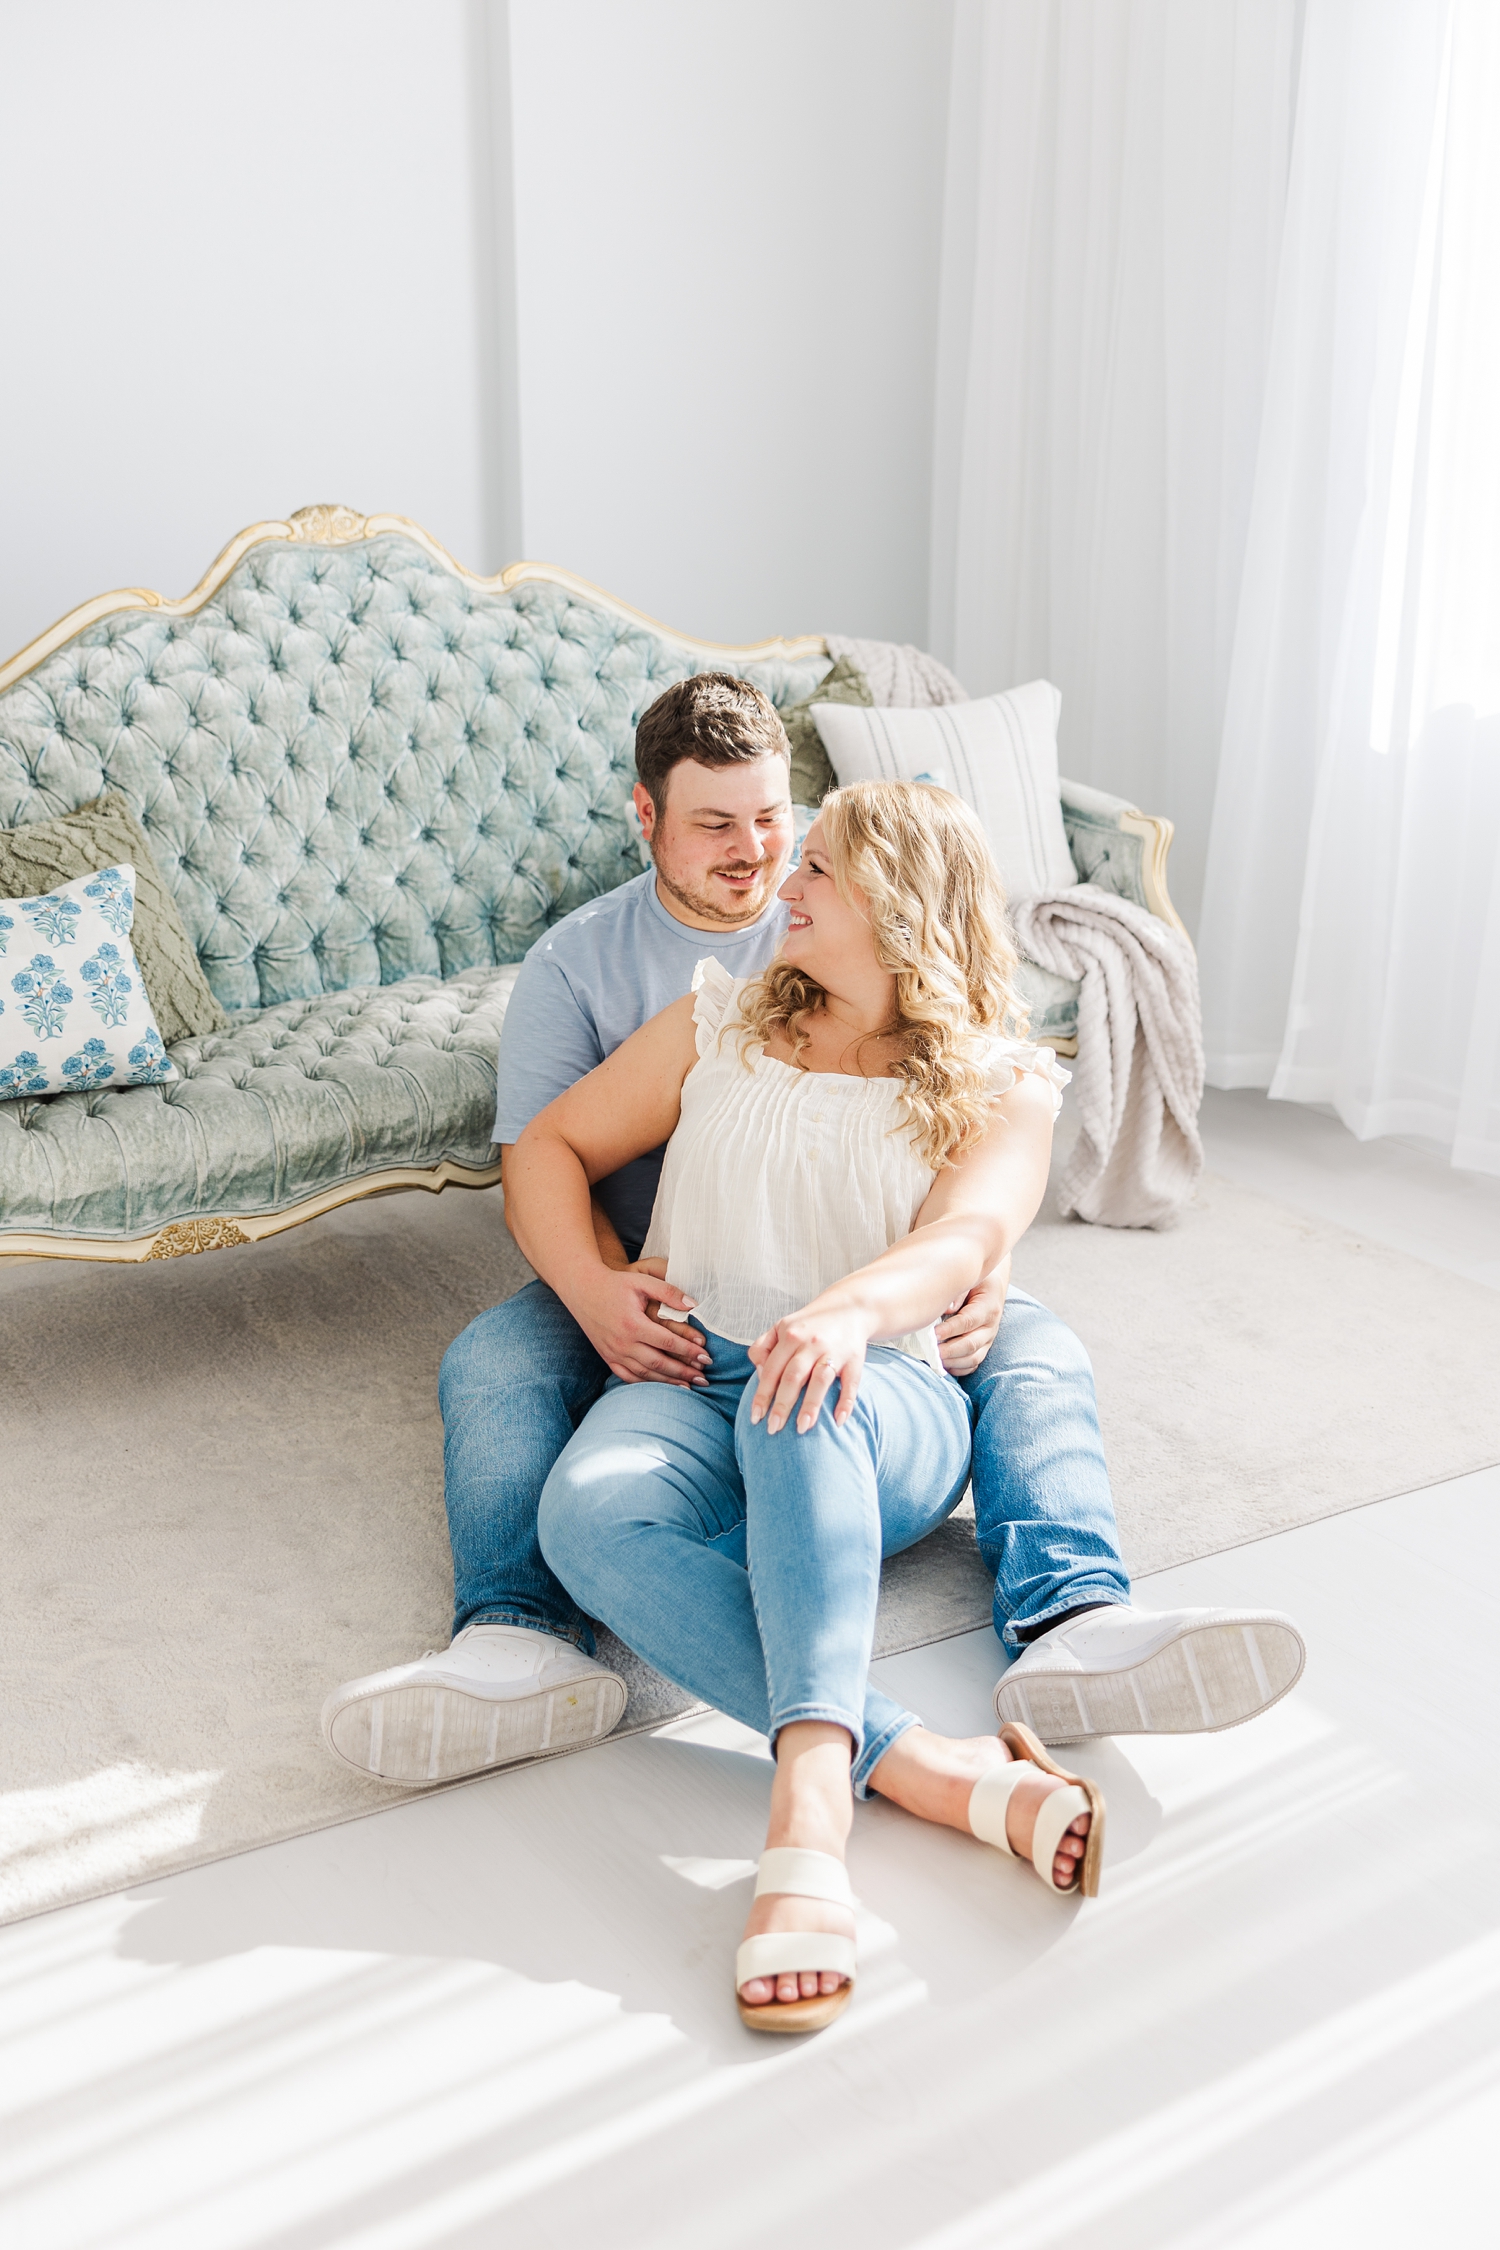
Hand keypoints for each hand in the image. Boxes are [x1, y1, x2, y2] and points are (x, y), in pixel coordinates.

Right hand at [572, 1260, 710, 1386]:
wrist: (582, 1289)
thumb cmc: (615, 1283)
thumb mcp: (642, 1281)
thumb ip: (668, 1292)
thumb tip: (694, 1305)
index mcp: (633, 1324)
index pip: (668, 1342)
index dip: (689, 1350)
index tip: (707, 1357)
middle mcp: (622, 1342)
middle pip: (659, 1363)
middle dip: (684, 1372)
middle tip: (704, 1378)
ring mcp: (613, 1353)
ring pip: (645, 1374)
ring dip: (668, 1382)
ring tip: (689, 1387)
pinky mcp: (607, 1357)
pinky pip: (627, 1377)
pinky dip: (646, 1383)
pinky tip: (661, 1386)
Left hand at [747, 1303, 870, 1434]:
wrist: (850, 1308)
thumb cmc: (809, 1324)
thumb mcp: (781, 1326)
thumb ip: (763, 1346)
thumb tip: (758, 1371)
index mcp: (790, 1335)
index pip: (771, 1370)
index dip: (762, 1395)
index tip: (755, 1417)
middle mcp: (811, 1343)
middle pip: (793, 1377)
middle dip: (782, 1405)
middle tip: (773, 1429)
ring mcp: (834, 1351)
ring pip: (820, 1380)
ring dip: (811, 1405)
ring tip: (802, 1428)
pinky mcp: (855, 1359)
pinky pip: (851, 1384)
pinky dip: (846, 1403)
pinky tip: (838, 1421)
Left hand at [936, 1259, 1009, 1376]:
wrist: (990, 1288)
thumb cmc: (975, 1282)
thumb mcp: (970, 1279)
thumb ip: (958, 1292)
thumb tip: (947, 1309)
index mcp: (988, 1306)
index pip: (968, 1321)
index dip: (950, 1330)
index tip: (933, 1334)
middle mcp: (991, 1326)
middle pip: (971, 1344)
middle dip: (949, 1350)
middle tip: (931, 1352)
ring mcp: (988, 1340)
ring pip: (973, 1358)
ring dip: (952, 1362)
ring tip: (934, 1360)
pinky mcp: (983, 1348)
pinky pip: (973, 1365)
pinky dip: (959, 1368)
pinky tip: (944, 1365)